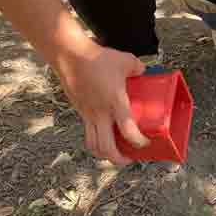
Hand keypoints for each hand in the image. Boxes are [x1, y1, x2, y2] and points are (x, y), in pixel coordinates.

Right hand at [54, 43, 148, 164]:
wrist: (70, 57)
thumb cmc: (97, 58)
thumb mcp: (126, 61)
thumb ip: (138, 69)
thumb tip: (144, 72)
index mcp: (115, 102)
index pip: (127, 129)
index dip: (138, 141)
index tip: (145, 143)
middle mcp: (100, 113)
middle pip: (105, 147)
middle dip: (118, 159)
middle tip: (129, 159)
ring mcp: (88, 114)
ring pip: (92, 144)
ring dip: (104, 154)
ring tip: (115, 153)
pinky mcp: (80, 112)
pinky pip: (87, 132)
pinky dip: (96, 140)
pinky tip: (104, 134)